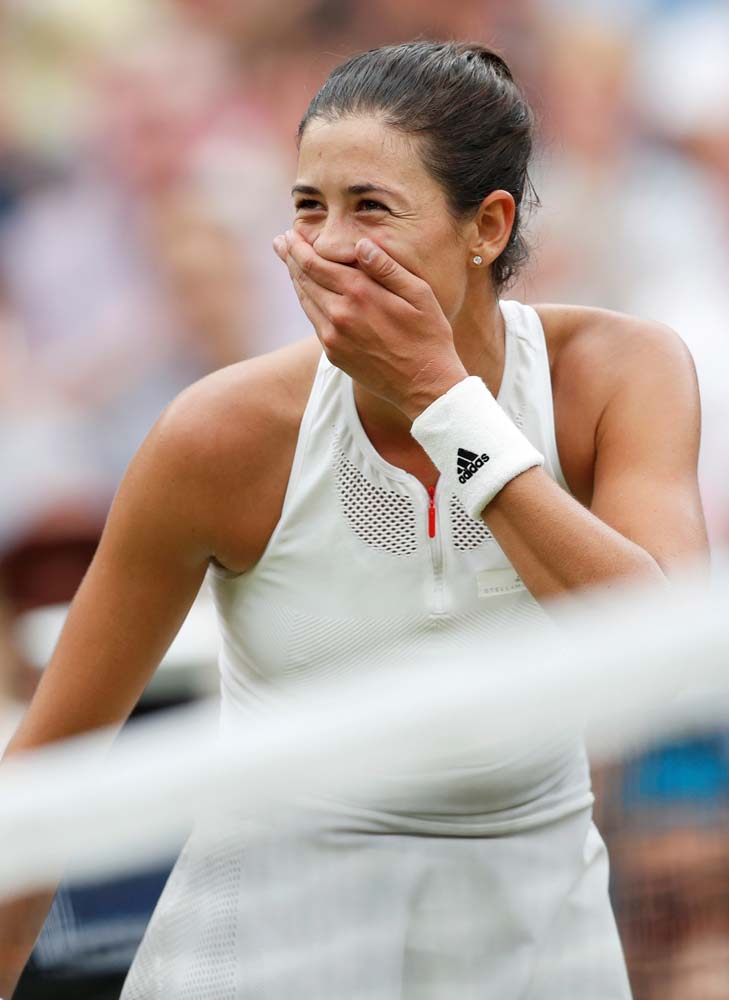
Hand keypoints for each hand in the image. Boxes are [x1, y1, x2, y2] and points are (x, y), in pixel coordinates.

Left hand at [273, 230, 466, 419]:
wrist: (424, 385)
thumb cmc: (428, 335)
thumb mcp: (419, 294)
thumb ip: (387, 267)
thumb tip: (361, 244)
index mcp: (359, 293)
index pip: (316, 263)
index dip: (299, 247)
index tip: (291, 233)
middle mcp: (339, 313)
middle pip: (304, 279)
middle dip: (290, 258)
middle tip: (280, 241)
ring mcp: (333, 337)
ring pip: (305, 300)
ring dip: (295, 279)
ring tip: (288, 261)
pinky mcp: (333, 353)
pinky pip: (314, 321)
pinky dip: (307, 302)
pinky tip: (307, 292)